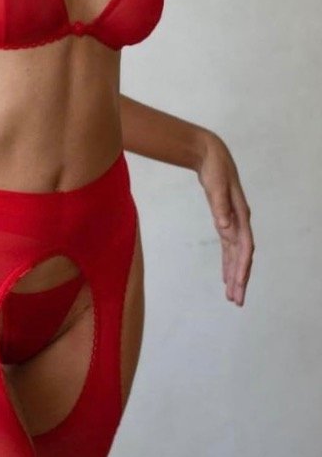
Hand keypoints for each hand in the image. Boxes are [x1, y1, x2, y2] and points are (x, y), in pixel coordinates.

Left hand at [195, 132, 254, 305]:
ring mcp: (234, 222)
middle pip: (242, 256)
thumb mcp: (215, 185)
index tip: (237, 285)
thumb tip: (224, 227)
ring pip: (236, 255)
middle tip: (236, 301)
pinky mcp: (225, 221)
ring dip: (235, 274)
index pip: (244, 248)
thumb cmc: (215, 169)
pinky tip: (226, 275)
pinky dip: (228, 262)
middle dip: (240, 279)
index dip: (241, 267)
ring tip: (233, 295)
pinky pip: (229, 247)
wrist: (211, 155)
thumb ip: (220, 206)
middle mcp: (240, 222)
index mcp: (240, 215)